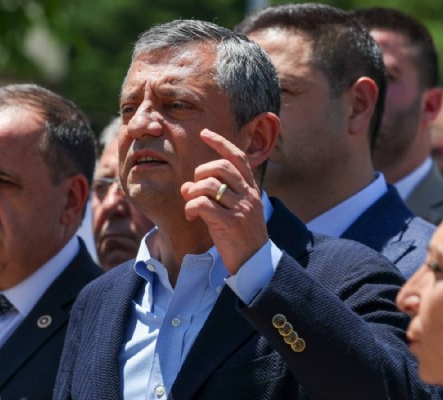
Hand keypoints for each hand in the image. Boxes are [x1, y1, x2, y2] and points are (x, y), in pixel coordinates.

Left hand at [181, 129, 267, 274]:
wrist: (254, 264)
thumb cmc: (240, 237)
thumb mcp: (236, 210)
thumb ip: (218, 194)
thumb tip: (188, 185)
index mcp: (252, 189)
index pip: (238, 158)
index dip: (221, 143)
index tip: (205, 133)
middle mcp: (249, 196)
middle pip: (220, 167)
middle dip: (199, 172)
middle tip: (193, 188)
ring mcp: (241, 209)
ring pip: (208, 185)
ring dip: (192, 192)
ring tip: (190, 205)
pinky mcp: (230, 224)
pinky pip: (202, 204)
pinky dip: (190, 207)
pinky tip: (191, 216)